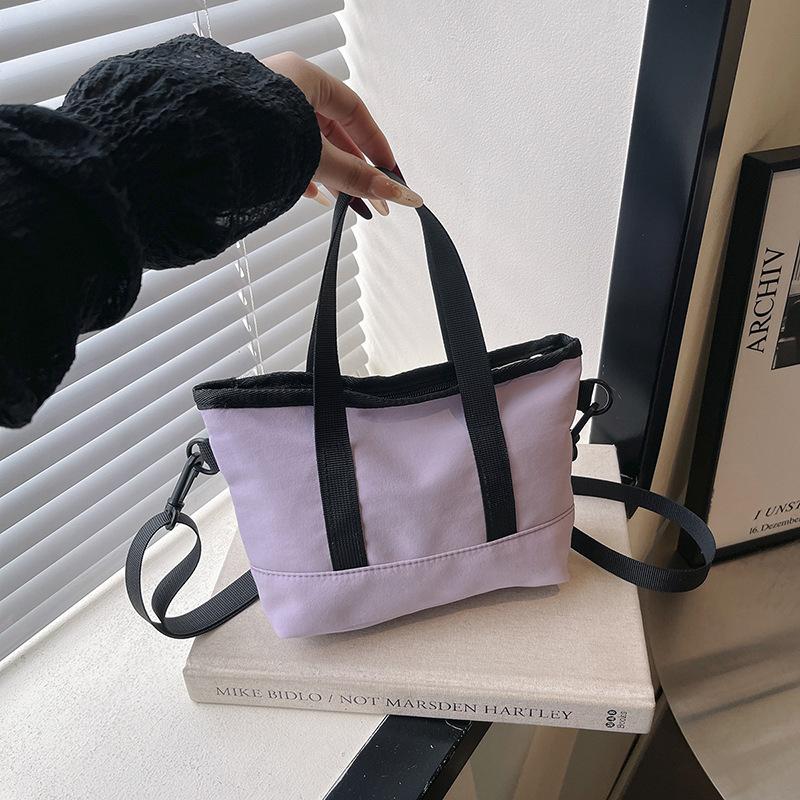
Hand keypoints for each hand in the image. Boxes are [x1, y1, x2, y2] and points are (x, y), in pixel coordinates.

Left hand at [263, 52, 422, 215]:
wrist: (195, 143)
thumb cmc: (253, 134)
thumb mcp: (317, 157)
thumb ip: (358, 177)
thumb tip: (398, 193)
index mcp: (305, 77)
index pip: (355, 112)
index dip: (376, 144)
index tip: (390, 172)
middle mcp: (284, 89)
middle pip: (333, 131)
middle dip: (355, 169)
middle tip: (372, 199)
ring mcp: (264, 111)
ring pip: (309, 144)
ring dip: (331, 175)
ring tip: (346, 203)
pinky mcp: (248, 134)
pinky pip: (284, 152)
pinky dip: (302, 174)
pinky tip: (312, 195)